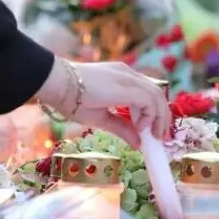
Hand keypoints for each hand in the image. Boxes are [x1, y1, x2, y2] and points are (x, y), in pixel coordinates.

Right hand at [36, 59, 170, 148]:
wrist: (56, 84)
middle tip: (160, 137)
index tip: (154, 131)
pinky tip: (141, 127)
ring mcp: (128, 78)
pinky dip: (150, 115)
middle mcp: (128, 75)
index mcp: (122, 78)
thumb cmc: (71, 99)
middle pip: (157, 94)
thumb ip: (121, 128)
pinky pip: (149, 100)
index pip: (148, 93)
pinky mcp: (127, 85)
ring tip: (153, 136)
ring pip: (156, 96)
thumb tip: (138, 144)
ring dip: (159, 118)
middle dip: (162, 117)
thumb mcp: (102, 118)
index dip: (155, 112)